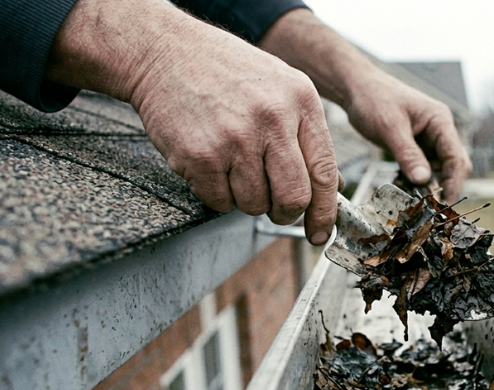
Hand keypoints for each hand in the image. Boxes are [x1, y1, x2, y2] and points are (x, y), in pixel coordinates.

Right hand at [46, 0, 339, 244]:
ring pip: (254, 204)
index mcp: (301, 101)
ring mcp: (236, 138)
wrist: (164, 52)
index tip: (320, 233)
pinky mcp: (201, 155)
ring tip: (232, 165)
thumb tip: (329, 187)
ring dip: (245, 198)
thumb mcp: (281, 87)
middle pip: (293, 198)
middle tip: (273, 205)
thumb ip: (306, 134)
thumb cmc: (226, 73)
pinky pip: (219, 202)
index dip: (324, 212)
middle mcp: (273, 119)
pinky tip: (210, 163)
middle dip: (284, 212)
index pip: (324, 172)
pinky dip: (216, 194)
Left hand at [344, 74, 472, 202]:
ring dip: (429, 185)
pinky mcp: (415, 146)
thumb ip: (408, 154)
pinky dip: (417, 180)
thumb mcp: (390, 128)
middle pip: (453, 165)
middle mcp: (439, 130)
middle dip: (444, 185)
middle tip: (431, 206)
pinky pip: (423, 168)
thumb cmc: (373, 98)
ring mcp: (428, 138)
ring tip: (415, 199)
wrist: (356, 88)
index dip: (453, 182)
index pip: (456, 157)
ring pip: (438, 169)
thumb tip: (423, 180)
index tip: (443, 202)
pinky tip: (406, 188)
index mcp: (440, 121)